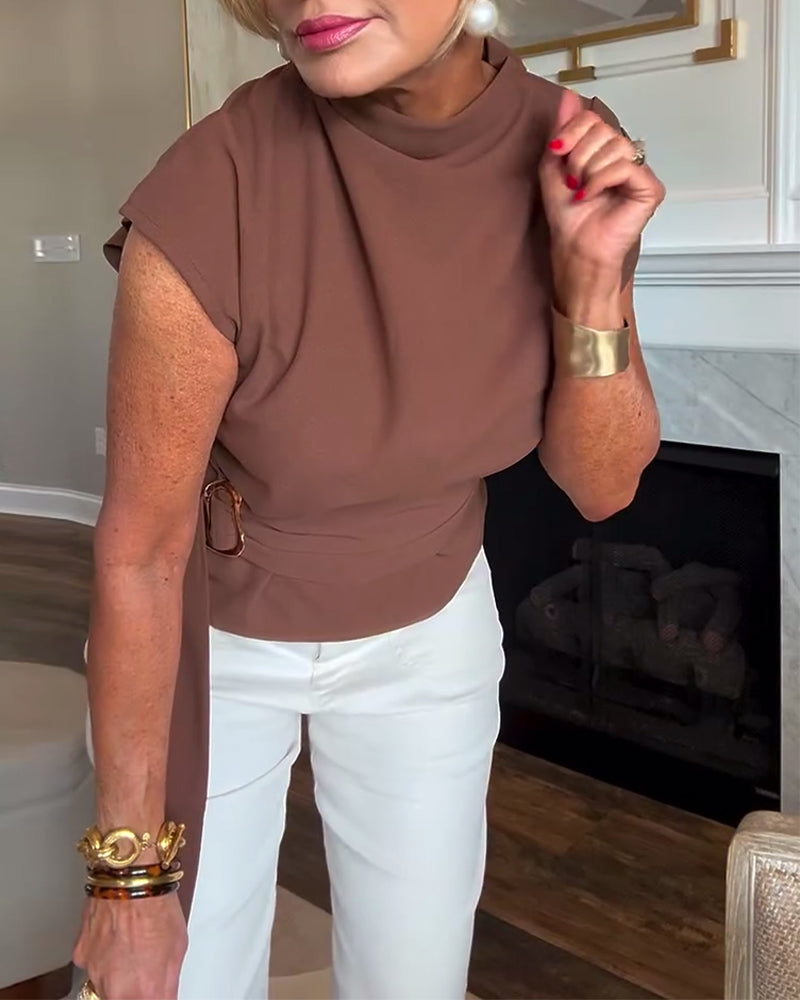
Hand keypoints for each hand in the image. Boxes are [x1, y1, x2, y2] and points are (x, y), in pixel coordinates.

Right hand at [73, 894, 187, 999]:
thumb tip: (163, 993)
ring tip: (129, 945)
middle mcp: (116, 990)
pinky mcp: (80, 958)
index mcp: (146, 991)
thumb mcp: (178, 947)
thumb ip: (167, 981)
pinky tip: (114, 936)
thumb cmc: (156, 906)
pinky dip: (102, 956)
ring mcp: (94, 974)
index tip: (156, 990)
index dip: (155, 996)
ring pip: (105, 986)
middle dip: (134, 990)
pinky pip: (92, 965)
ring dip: (117, 975)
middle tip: (143, 968)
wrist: (130, 880)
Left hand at [540, 87, 664, 295]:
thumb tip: (569, 95)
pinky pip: (626, 166)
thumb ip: (562, 131)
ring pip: (616, 145)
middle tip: (573, 179)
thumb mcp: (553, 166)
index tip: (557, 150)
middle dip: (579, 154)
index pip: (593, 118)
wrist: (575, 248)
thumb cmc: (567, 216)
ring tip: (583, 190)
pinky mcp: (650, 188)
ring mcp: (640, 172)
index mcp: (604, 151)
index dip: (572, 130)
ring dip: (589, 169)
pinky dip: (602, 180)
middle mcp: (625, 158)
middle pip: (604, 129)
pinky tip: (591, 196)